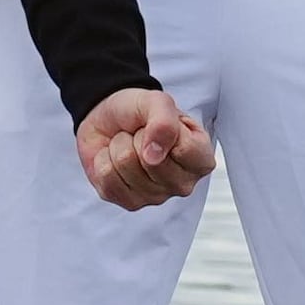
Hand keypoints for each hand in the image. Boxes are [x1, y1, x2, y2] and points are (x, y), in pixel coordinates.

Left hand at [73, 86, 216, 211]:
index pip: (186, 149)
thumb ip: (164, 121)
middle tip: (141, 134)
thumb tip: (154, 155)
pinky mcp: (129, 203)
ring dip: (119, 145)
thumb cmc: (139, 113)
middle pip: (153, 162)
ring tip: (128, 143)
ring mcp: (156, 197)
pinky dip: (104, 159)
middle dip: (138, 137)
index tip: (161, 123)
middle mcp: (183, 183)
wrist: (107, 122)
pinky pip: (107, 176)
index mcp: (200, 158)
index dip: (164, 129)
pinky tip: (115, 158)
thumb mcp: (156, 101)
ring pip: (125, 165)